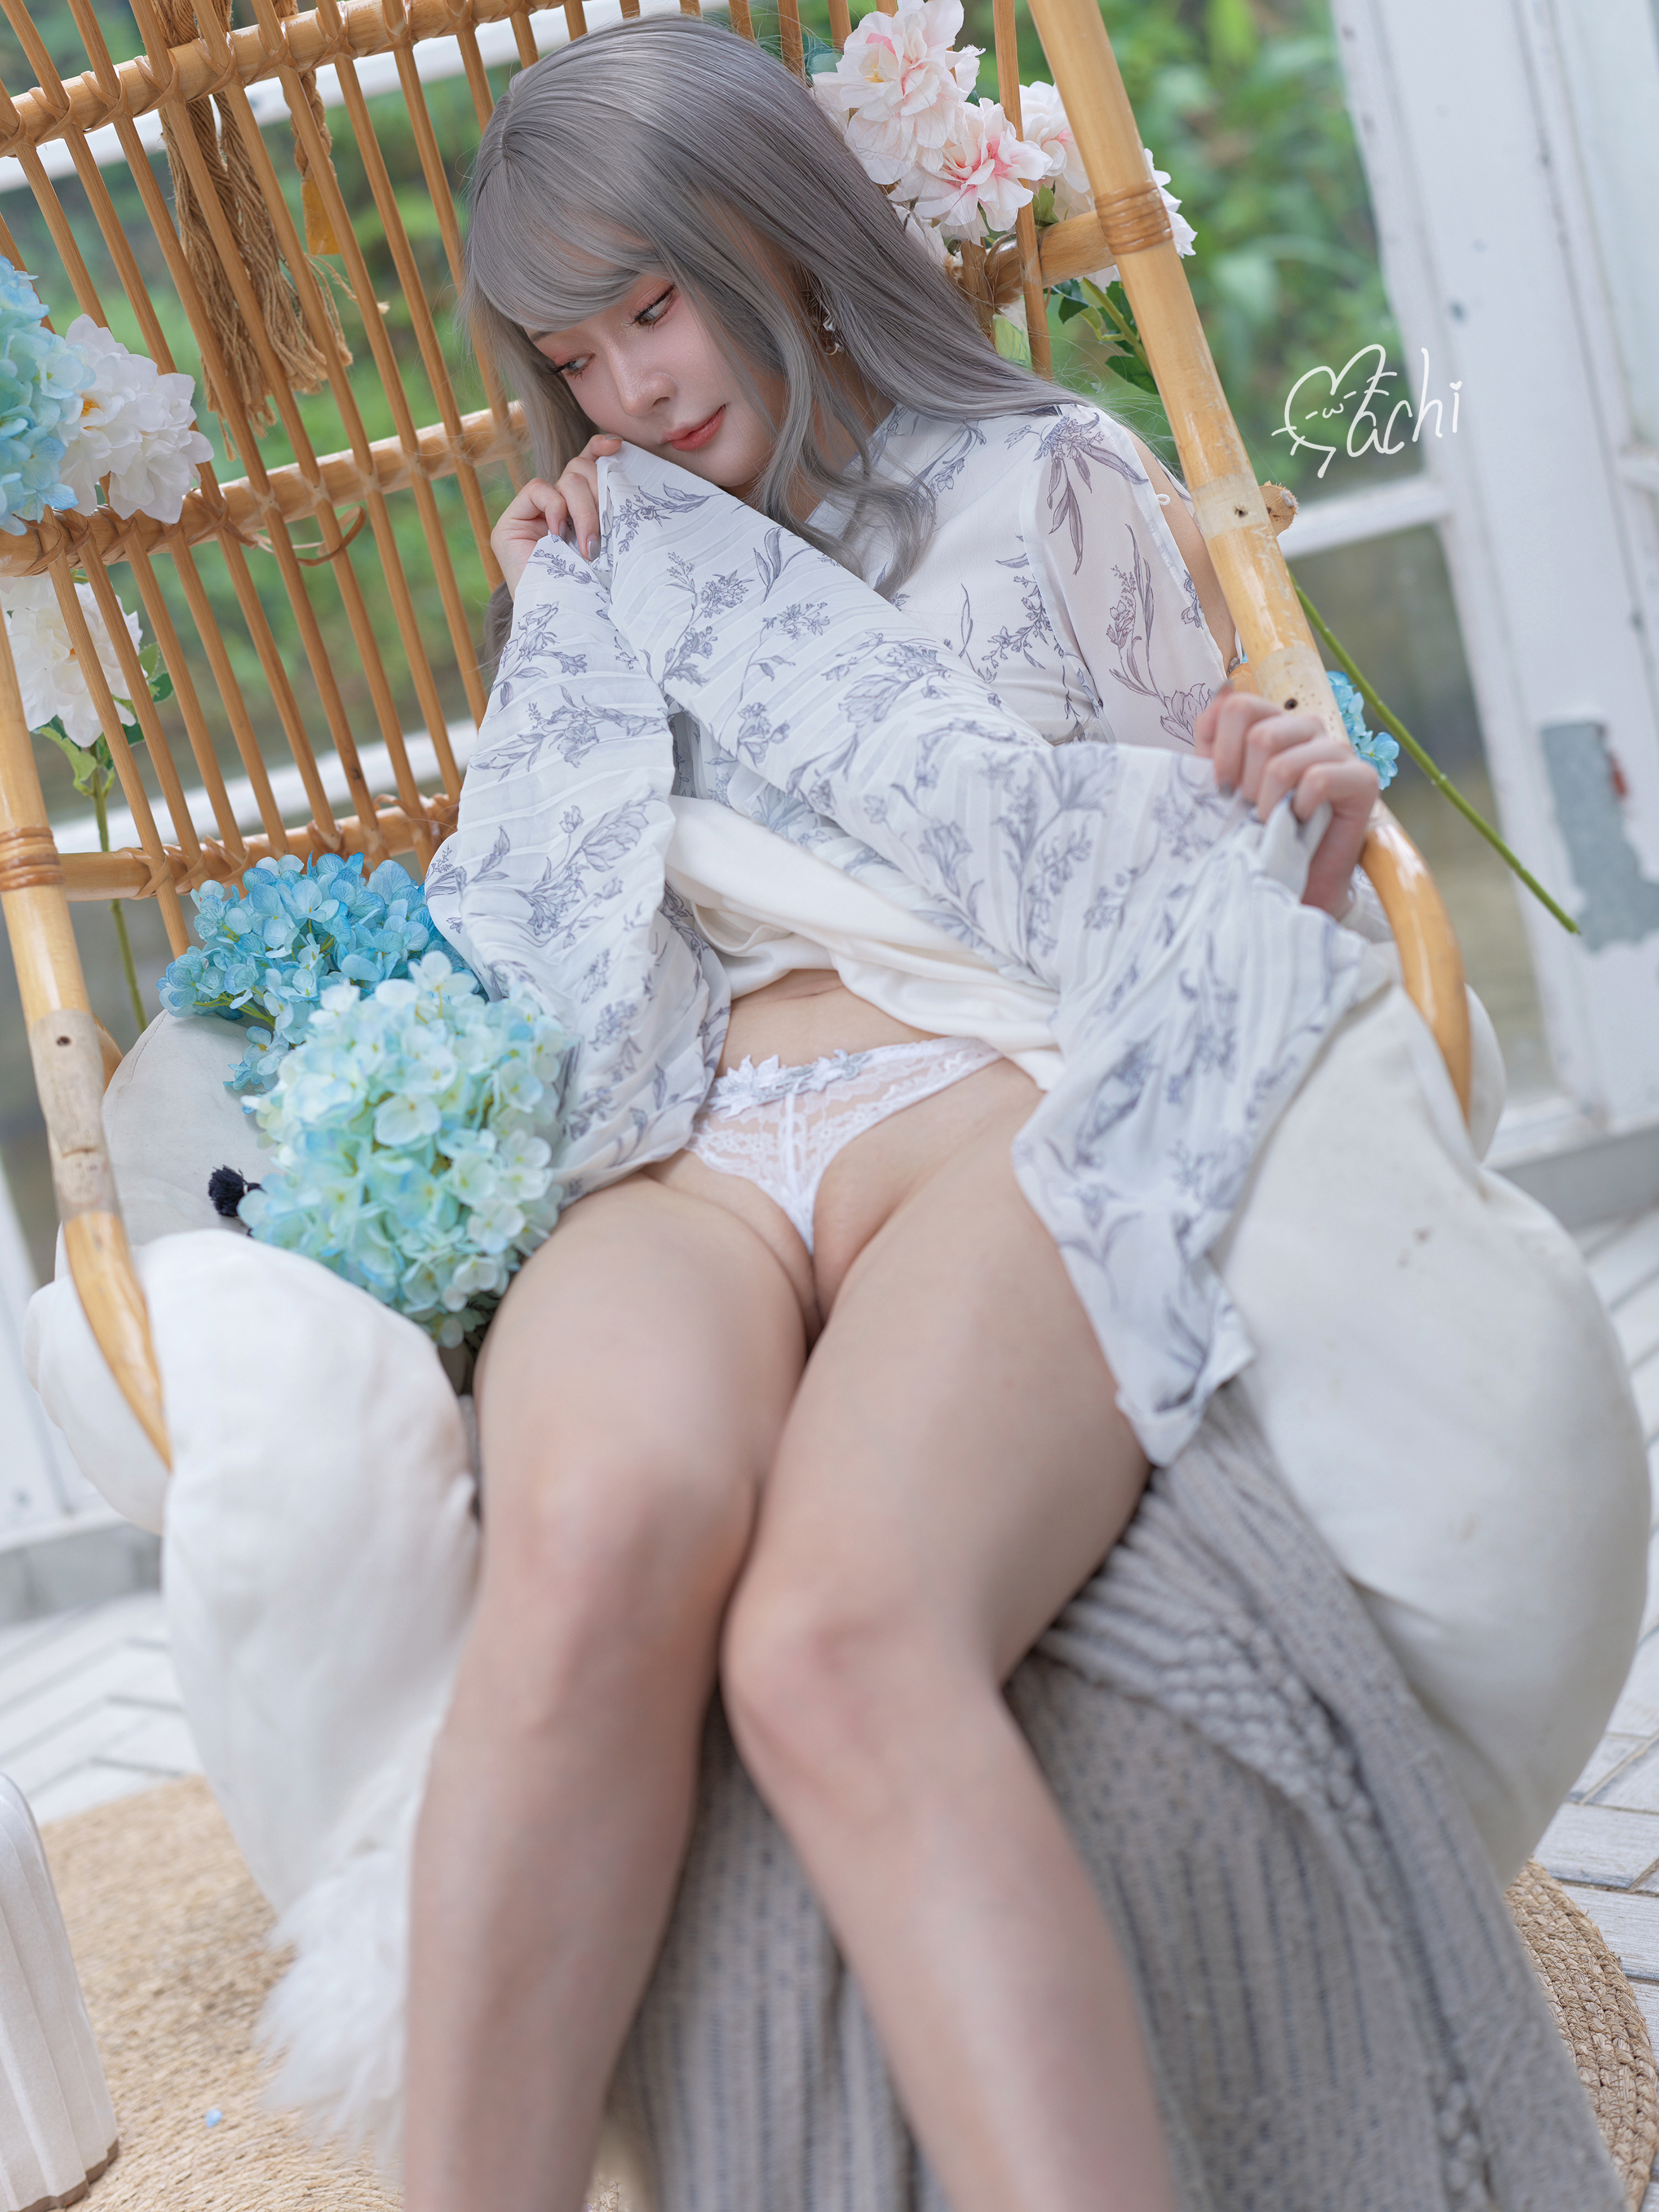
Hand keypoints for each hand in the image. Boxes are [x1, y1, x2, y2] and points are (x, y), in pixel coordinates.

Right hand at [490, 434, 623, 594]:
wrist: (572, 622)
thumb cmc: (599, 588)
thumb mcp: (612, 539)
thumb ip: (608, 505)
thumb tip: (616, 455)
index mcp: (578, 514)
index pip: (586, 467)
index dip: (599, 451)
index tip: (618, 447)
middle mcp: (555, 511)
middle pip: (579, 471)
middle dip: (599, 494)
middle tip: (607, 530)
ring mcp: (532, 517)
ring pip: (566, 480)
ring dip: (585, 510)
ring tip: (589, 546)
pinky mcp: (511, 523)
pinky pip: (539, 489)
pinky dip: (555, 507)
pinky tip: (559, 533)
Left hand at [1193, 684, 1378, 916]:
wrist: (1289, 877)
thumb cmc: (1255, 830)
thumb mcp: (1222, 786)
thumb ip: (1212, 745)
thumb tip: (1213, 705)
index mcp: (1272, 722)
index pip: (1238, 706)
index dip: (1222, 751)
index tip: (1222, 788)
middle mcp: (1306, 728)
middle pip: (1260, 735)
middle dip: (1245, 784)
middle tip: (1251, 811)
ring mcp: (1337, 750)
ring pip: (1284, 763)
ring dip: (1268, 803)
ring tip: (1271, 821)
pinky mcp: (1362, 778)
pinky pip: (1319, 781)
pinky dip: (1299, 809)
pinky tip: (1299, 822)